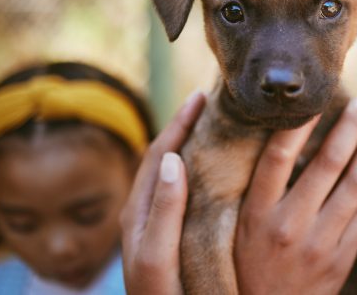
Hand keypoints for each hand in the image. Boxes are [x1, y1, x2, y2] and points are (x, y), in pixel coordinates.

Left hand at [120, 92, 205, 294]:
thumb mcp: (158, 258)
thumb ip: (164, 211)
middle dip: (185, 126)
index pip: (159, 154)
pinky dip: (196, 168)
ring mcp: (156, 222)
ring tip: (216, 125)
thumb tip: (174, 158)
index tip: (201, 97)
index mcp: (139, 212)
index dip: (179, 124)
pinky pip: (182, 190)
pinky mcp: (170, 233)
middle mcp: (145, 212)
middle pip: (165, 156)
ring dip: (191, 144)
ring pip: (174, 172)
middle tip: (212, 101)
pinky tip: (217, 168)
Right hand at [234, 97, 356, 294]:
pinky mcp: (341, 260)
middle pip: (328, 163)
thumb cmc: (246, 265)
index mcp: (257, 213)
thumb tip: (283, 137)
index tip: (316, 99)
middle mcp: (289, 225)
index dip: (300, 122)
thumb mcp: (239, 226)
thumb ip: (259, 188)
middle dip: (349, 126)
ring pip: (356, 184)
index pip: (280, 154)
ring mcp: (319, 244)